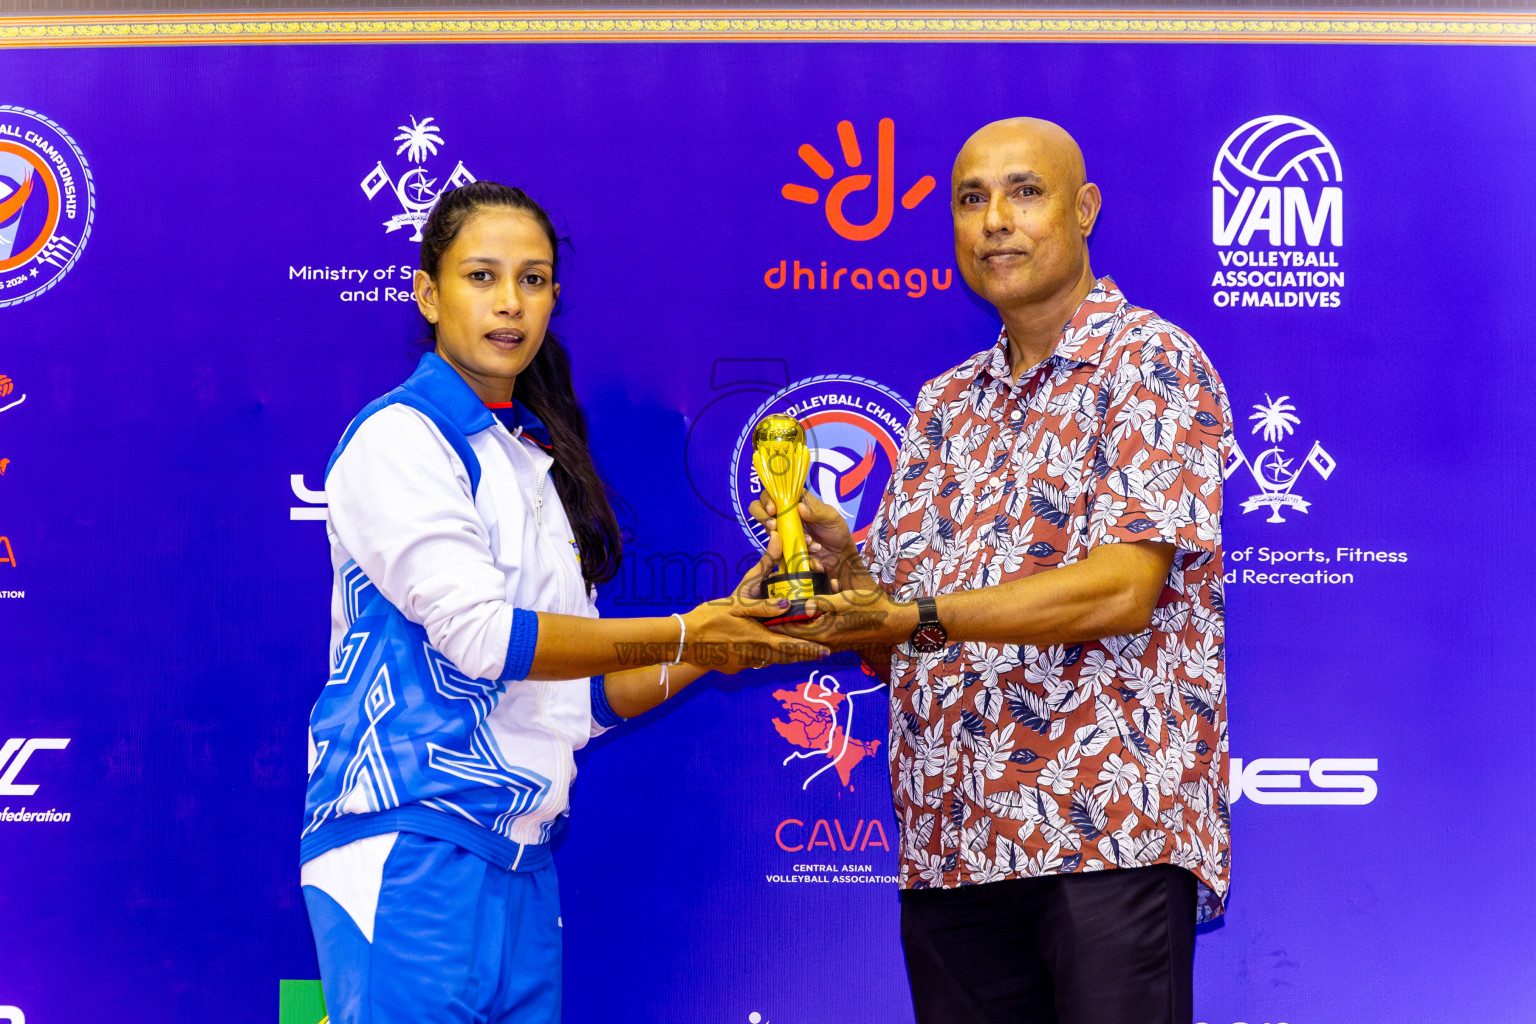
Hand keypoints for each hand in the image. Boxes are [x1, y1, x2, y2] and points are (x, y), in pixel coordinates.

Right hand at [678, 535, 830, 674]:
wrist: (683, 640)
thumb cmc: (708, 619)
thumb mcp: (735, 605)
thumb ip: (762, 605)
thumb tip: (787, 604)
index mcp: (759, 639)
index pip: (791, 646)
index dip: (810, 650)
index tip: (825, 652)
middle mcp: (755, 655)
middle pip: (785, 657)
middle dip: (803, 655)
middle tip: (820, 654)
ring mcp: (744, 663)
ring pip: (771, 660)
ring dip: (785, 656)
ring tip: (798, 652)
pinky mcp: (734, 667)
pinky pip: (755, 661)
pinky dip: (765, 656)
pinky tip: (764, 650)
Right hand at [748, 490, 874, 590]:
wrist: (840, 556)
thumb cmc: (836, 530)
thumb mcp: (831, 517)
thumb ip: (817, 511)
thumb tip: (800, 507)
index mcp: (795, 501)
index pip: (773, 492)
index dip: (767, 498)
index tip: (772, 509)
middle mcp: (784, 514)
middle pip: (758, 508)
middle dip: (762, 516)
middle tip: (773, 526)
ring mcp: (782, 532)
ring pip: (768, 531)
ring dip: (783, 537)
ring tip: (807, 540)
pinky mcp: (783, 548)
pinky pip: (777, 550)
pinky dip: (791, 551)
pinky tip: (810, 551)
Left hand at [771, 586, 916, 659]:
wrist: (891, 624)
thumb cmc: (871, 608)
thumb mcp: (848, 600)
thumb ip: (825, 602)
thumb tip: (807, 604)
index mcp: (823, 631)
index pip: (791, 629)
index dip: (773, 623)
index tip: (757, 617)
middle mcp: (823, 641)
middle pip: (792, 638)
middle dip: (775, 630)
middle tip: (757, 623)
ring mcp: (829, 643)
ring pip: (801, 640)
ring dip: (787, 634)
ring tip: (769, 627)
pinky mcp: (834, 641)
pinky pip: (811, 640)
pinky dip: (800, 635)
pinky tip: (794, 629)